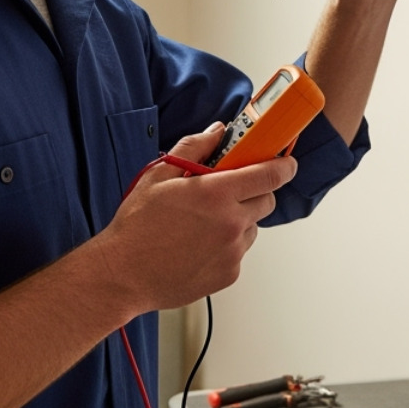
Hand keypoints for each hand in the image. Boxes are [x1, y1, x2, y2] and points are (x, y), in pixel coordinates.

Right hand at [96, 124, 294, 310]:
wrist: (122, 276)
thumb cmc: (136, 226)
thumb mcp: (158, 175)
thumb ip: (193, 148)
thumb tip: (218, 132)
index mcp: (216, 194)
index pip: (269, 175)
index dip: (283, 166)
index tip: (286, 163)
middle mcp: (231, 224)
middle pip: (267, 201)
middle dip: (255, 192)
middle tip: (230, 193)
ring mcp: (232, 252)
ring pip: (253, 228)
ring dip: (240, 220)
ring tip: (205, 224)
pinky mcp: (229, 275)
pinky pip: (239, 253)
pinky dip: (227, 246)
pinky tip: (198, 245)